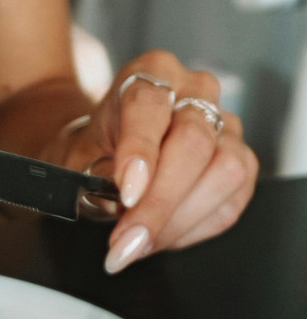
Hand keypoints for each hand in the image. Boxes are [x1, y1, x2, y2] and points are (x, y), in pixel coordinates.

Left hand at [69, 51, 258, 273]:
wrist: (104, 153)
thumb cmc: (92, 151)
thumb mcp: (76, 160)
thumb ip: (94, 176)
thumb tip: (118, 201)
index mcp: (150, 74)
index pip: (149, 106)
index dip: (139, 151)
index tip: (127, 192)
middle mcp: (195, 91)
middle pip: (192, 143)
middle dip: (158, 203)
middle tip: (126, 242)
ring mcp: (226, 125)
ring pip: (223, 173)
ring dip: (177, 222)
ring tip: (137, 244)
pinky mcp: (242, 162)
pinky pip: (230, 203)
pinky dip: (192, 230)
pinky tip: (160, 238)